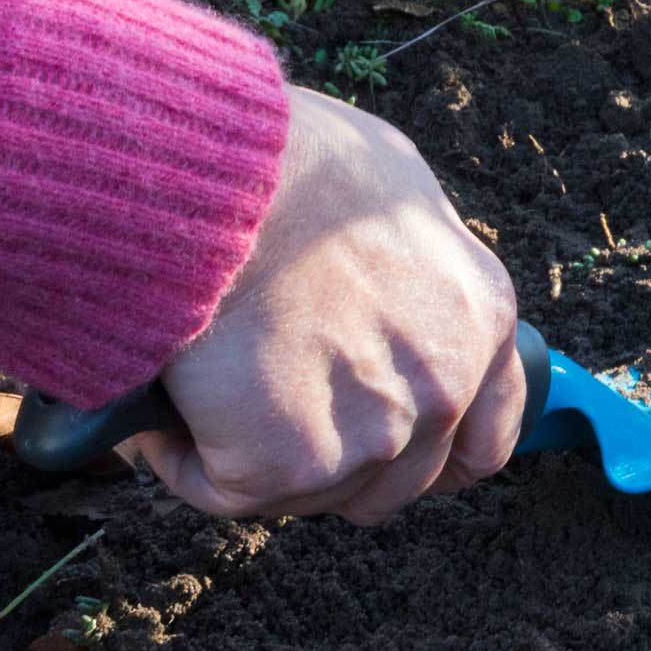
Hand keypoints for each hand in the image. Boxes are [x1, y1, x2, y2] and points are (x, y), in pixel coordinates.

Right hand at [133, 86, 523, 524]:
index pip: (485, 438)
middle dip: (334, 459)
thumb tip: (375, 289)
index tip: (388, 448)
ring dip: (259, 458)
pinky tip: (165, 405)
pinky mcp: (289, 463)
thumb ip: (407, 264)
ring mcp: (373, 435)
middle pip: (396, 480)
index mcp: (480, 318)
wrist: (214, 177)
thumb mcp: (390, 184)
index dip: (433, 453)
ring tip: (208, 389)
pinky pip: (225, 488)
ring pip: (312, 493)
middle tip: (267, 406)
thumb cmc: (288, 157)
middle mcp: (445, 386)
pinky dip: (187, 458)